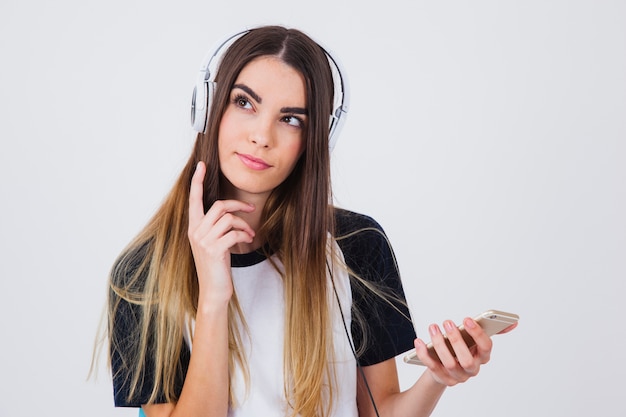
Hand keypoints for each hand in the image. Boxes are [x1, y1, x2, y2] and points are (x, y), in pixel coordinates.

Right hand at [188, 161, 255, 302]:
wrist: (213, 290)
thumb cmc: (215, 266)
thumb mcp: (211, 243)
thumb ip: (215, 227)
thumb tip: (229, 213)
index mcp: (193, 227)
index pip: (193, 199)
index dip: (197, 181)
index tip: (202, 165)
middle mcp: (195, 231)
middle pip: (218, 205)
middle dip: (238, 205)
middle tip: (251, 210)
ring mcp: (204, 241)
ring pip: (228, 218)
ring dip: (244, 224)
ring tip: (250, 233)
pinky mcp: (214, 249)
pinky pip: (234, 232)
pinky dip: (244, 234)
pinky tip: (248, 240)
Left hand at [413, 317, 515, 385]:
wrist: (445, 368)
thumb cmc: (461, 349)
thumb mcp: (475, 339)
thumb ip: (491, 330)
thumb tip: (512, 322)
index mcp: (482, 357)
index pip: (485, 347)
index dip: (478, 334)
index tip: (467, 319)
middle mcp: (472, 368)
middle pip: (466, 359)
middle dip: (457, 340)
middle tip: (447, 322)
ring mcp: (457, 376)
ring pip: (449, 363)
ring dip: (439, 344)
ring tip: (433, 328)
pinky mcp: (443, 379)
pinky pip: (433, 368)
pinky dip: (424, 354)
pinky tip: (419, 342)